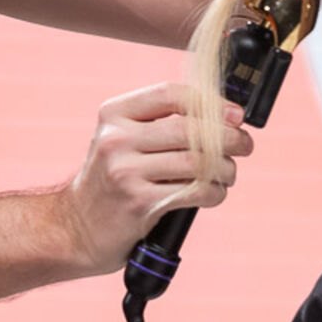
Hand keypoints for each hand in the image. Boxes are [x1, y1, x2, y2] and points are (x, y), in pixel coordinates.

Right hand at [57, 82, 253, 274]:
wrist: (76, 228)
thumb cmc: (110, 182)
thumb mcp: (122, 141)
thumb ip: (160, 124)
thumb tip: (222, 114)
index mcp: (114, 114)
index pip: (170, 94)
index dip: (210, 102)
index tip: (235, 113)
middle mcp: (117, 139)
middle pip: (190, 129)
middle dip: (229, 137)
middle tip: (245, 144)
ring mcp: (126, 172)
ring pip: (197, 162)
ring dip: (226, 168)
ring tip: (228, 173)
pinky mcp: (139, 203)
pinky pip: (195, 192)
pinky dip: (214, 192)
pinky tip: (213, 192)